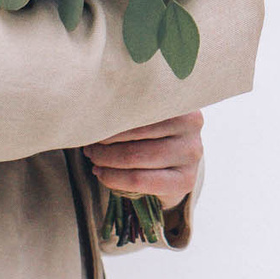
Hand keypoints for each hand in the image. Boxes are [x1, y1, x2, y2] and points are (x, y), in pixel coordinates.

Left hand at [85, 111, 203, 205]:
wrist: (175, 167)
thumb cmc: (152, 133)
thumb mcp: (147, 113)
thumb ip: (130, 107)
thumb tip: (92, 106)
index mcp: (180, 98)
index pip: (139, 104)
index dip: (111, 113)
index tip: (91, 118)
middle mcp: (192, 124)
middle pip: (135, 130)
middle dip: (104, 138)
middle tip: (87, 141)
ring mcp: (191, 154)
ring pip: (135, 156)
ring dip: (105, 158)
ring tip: (92, 156)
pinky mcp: (185, 181)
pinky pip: (138, 180)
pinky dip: (113, 177)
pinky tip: (100, 173)